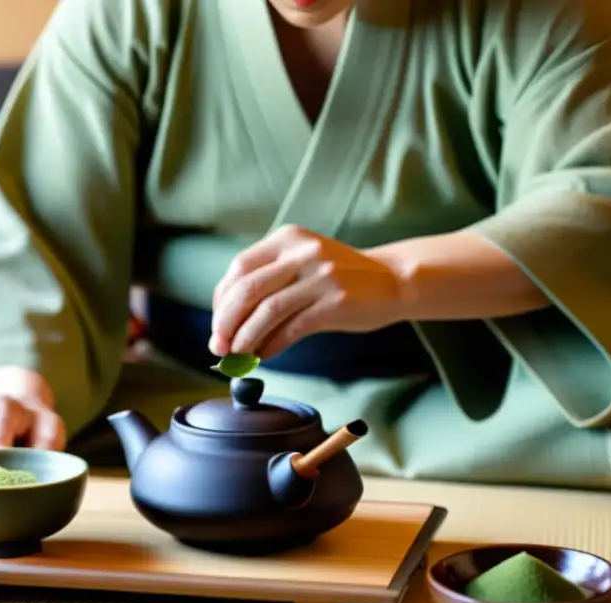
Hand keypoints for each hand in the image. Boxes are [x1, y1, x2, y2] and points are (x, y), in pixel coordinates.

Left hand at [209, 225, 402, 358]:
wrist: (393, 280)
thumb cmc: (340, 277)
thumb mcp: (302, 262)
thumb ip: (269, 281)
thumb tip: (228, 323)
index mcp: (287, 239)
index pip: (238, 269)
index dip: (221, 301)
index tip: (217, 325)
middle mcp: (302, 252)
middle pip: (247, 290)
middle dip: (225, 323)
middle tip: (218, 347)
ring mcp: (320, 276)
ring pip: (267, 311)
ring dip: (245, 339)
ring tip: (238, 356)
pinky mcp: (335, 302)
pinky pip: (292, 328)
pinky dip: (272, 345)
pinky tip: (265, 355)